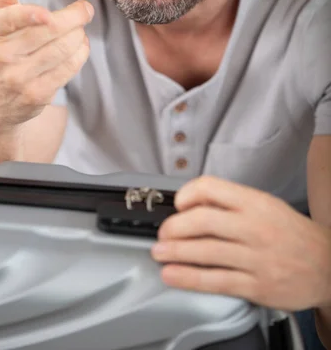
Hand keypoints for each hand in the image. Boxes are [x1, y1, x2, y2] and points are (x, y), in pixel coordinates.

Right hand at [0, 0, 93, 129]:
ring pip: (63, 49)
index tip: (47, 14)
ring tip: (79, 30)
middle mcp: (1, 55)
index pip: (11, 19)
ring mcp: (18, 78)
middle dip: (75, 18)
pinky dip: (80, 54)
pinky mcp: (36, 95)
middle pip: (49, 32)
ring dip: (79, 35)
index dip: (30, 16)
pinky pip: (69, 68)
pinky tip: (78, 46)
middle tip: (85, 10)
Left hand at [151, 176, 330, 310]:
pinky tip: (173, 275)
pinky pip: (215, 280)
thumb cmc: (290, 233)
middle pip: (203, 221)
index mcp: (255, 202)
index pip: (211, 188)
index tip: (176, 203)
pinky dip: (189, 278)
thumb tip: (192, 204)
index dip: (186, 195)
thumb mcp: (264, 205)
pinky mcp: (256, 286)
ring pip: (206, 252)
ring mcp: (256, 258)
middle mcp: (254, 227)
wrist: (326, 265)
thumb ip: (231, 203)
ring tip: (159, 252)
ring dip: (175, 252)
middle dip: (174, 227)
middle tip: (163, 233)